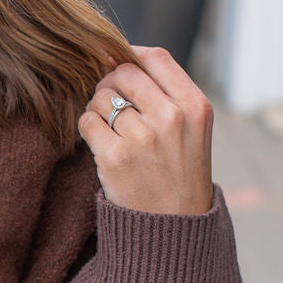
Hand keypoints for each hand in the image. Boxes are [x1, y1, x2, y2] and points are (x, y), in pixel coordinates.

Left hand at [78, 45, 213, 214]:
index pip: (156, 57)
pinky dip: (88, 128)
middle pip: (123, 73)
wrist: (174, 227)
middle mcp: (172, 118)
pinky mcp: (115, 158)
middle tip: (113, 105)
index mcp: (195, 106)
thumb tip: (115, 56)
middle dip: (110, 84)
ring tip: (112, 131)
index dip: (132, 57)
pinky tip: (102, 144)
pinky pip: (87, 121)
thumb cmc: (179, 172)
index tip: (123, 70)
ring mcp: (143, 138)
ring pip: (101, 97)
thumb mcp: (191, 129)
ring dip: (98, 109)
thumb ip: (164, 93)